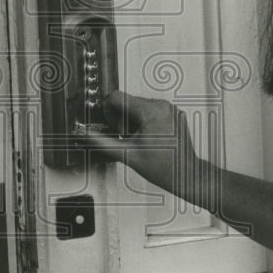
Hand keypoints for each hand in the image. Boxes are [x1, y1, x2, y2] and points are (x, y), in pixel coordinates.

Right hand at [83, 90, 201, 198]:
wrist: (187, 175)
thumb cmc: (164, 167)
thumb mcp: (127, 155)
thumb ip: (102, 142)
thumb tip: (86, 134)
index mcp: (150, 111)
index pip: (117, 97)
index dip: (107, 110)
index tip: (110, 123)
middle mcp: (161, 105)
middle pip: (127, 101)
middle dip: (120, 118)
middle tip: (125, 137)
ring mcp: (169, 108)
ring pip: (138, 105)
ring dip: (132, 120)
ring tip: (138, 139)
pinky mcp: (172, 113)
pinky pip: (150, 110)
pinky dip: (144, 121)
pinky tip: (147, 137)